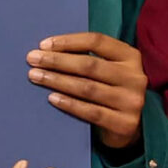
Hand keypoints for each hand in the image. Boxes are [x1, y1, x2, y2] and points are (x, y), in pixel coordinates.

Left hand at [28, 32, 147, 149]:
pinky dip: (69, 104)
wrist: (131, 126)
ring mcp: (131, 101)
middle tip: (33, 60)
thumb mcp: (109, 69)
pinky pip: (91, 112)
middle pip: (90, 65)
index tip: (43, 45)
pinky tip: (52, 98)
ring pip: (88, 88)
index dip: (69, 41)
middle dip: (57, 61)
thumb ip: (90, 58)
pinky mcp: (125, 123)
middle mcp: (135, 77)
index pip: (98, 42)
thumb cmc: (111, 91)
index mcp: (131, 57)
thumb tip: (48, 50)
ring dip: (58, 81)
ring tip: (36, 77)